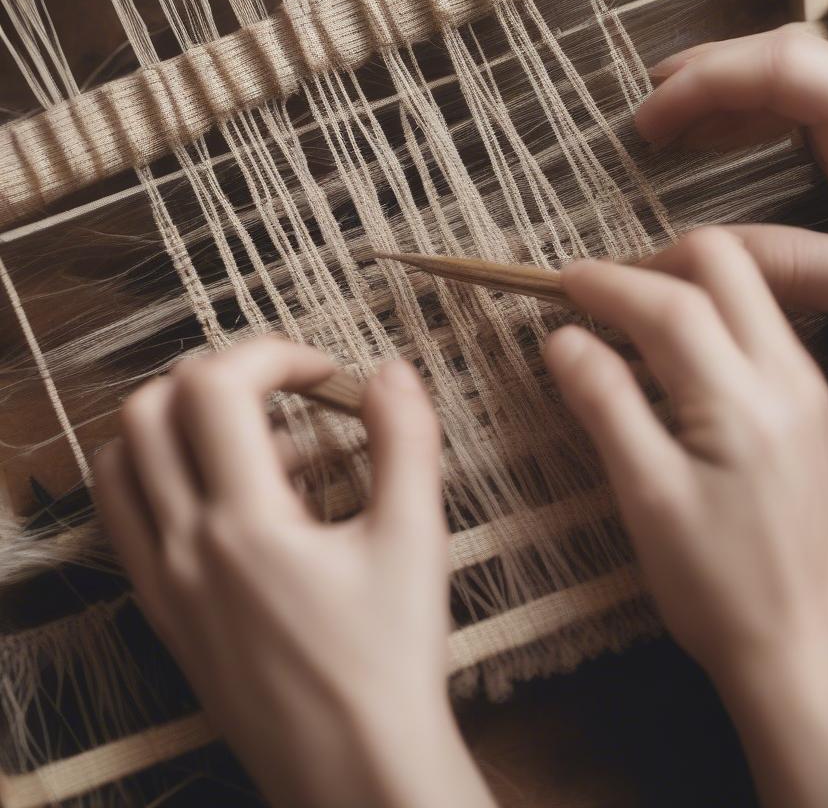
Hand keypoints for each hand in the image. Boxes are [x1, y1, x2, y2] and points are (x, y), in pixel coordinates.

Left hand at [93, 338, 494, 807]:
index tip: (324, 374)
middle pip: (150, 409)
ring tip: (259, 445)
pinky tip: (238, 501)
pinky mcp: (163, 615)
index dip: (272, 354)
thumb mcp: (415, 541)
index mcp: (245, 524)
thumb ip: (406, 441)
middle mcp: (184, 548)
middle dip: (220, 377)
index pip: (216, 388)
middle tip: (284, 395)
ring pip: (119, 464)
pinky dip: (163, 478)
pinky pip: (126, 521)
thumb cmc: (390, 661)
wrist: (354, 772)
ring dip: (179, 425)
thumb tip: (392, 371)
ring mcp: (162, 585)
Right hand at [544, 234, 827, 807]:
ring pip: (747, 287)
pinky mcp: (810, 403)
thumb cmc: (714, 585)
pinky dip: (709, 314)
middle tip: (600, 295)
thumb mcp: (646, 497)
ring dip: (684, 283)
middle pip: (725, 264)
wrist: (801, 644)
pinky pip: (759, 323)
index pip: (671, 303)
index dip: (609, 283)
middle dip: (655, 262)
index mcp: (743, 399)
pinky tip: (671, 353)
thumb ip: (606, 405)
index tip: (561, 283)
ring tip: (626, 318)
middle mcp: (788, 374)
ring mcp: (806, 385)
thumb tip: (562, 338)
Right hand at [639, 26, 827, 389]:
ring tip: (669, 119)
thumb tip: (701, 253)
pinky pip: (805, 122)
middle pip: (785, 60)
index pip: (785, 67)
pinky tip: (722, 142)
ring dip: (728, 96)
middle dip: (709, 76)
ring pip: (793, 86)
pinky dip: (753, 123)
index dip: (708, 82)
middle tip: (646, 109)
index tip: (649, 117)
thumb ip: (790, 262)